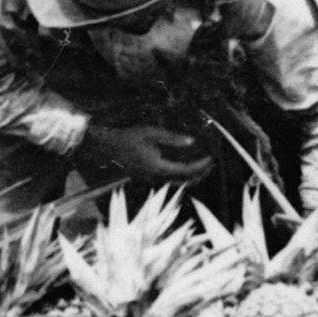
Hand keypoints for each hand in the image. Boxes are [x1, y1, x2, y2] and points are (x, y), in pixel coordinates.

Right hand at [87, 123, 213, 186]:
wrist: (105, 147)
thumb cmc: (127, 137)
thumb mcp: (151, 133)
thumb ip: (172, 139)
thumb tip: (191, 142)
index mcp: (158, 168)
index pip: (186, 171)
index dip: (201, 166)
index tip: (212, 159)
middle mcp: (155, 178)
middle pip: (183, 181)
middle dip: (199, 174)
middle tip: (212, 166)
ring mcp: (149, 179)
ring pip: (175, 182)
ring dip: (190, 177)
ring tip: (203, 169)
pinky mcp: (145, 177)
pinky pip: (167, 180)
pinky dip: (179, 177)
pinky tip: (183, 170)